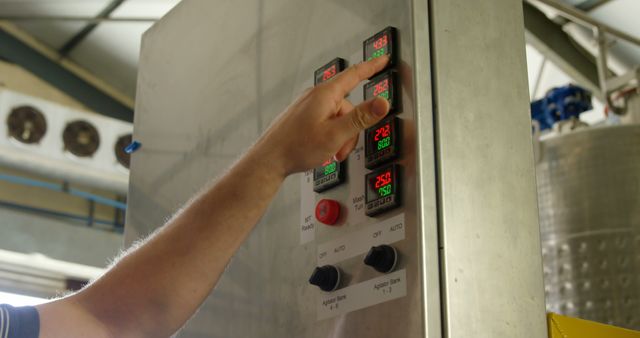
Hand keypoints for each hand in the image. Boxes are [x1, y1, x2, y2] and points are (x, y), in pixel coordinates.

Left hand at [256, 55, 389, 176]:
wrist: (269, 160)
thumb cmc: (295, 147)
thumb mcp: (335, 134)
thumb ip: (360, 118)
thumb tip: (381, 103)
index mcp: (325, 95)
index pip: (354, 74)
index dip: (372, 67)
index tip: (383, 60)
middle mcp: (315, 97)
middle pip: (348, 106)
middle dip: (351, 129)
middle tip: (343, 148)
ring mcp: (307, 107)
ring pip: (337, 118)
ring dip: (339, 137)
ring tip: (330, 152)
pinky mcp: (302, 117)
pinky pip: (325, 122)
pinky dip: (329, 136)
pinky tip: (321, 149)